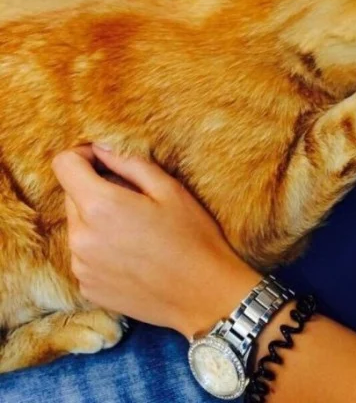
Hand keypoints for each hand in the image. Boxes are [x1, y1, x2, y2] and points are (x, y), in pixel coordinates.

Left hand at [53, 145, 260, 337]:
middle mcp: (81, 237)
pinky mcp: (87, 287)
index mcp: (100, 206)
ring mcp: (81, 266)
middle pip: (72, 195)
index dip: (83, 155)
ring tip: (138, 231)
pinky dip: (102, 247)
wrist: (204, 295)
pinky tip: (134, 255)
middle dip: (97, 189)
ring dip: (99, 220)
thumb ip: (130, 163)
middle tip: (136, 199)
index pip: (64, 164)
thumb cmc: (193, 237)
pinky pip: (85, 254)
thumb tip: (101, 148)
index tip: (106, 162)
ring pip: (79, 225)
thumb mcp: (170, 189)